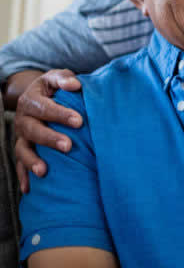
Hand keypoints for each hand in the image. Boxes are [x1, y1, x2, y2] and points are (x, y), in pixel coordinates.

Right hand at [14, 69, 82, 192]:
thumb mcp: (56, 78)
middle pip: (32, 130)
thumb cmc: (55, 88)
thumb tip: (75, 84)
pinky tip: (29, 189)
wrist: (38, 96)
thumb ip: (64, 79)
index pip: (44, 107)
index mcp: (32, 100)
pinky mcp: (23, 148)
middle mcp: (23, 119)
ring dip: (32, 161)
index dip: (60, 114)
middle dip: (49, 138)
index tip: (79, 121)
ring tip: (44, 171)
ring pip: (22, 149)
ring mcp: (21, 136)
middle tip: (68, 146)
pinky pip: (19, 164)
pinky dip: (23, 176)